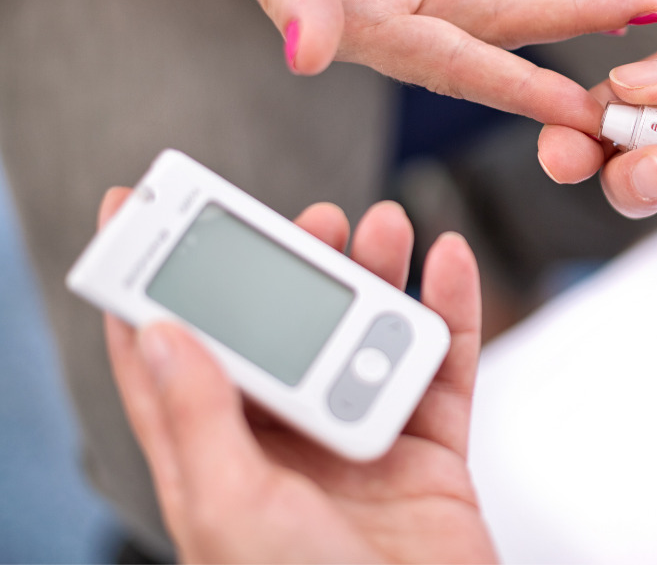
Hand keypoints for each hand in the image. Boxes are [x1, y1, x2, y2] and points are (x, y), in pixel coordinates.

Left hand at [100, 189, 496, 562]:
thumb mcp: (234, 515)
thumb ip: (199, 423)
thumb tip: (158, 334)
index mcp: (220, 462)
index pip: (170, 360)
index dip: (149, 286)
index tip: (135, 214)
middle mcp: (287, 445)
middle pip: (282, 331)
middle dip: (292, 267)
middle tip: (305, 218)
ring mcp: (362, 441)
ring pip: (365, 335)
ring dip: (376, 277)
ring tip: (383, 228)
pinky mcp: (429, 450)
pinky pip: (443, 367)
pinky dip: (449, 311)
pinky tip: (446, 266)